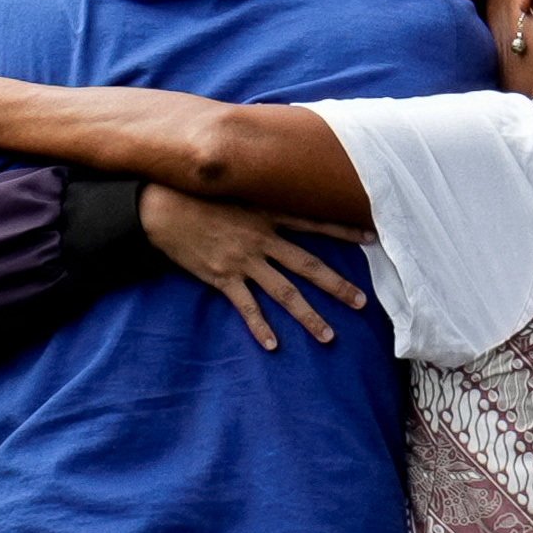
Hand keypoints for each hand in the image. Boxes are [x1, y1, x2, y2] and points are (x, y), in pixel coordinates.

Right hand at [139, 184, 370, 350]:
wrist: (162, 206)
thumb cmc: (199, 193)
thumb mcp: (236, 188)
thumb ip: (260, 194)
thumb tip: (281, 190)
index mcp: (268, 215)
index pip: (315, 223)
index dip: (343, 231)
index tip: (371, 238)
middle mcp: (262, 239)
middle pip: (308, 266)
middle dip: (336, 285)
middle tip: (361, 303)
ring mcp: (243, 261)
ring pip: (284, 292)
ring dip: (308, 316)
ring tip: (328, 336)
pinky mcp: (222, 277)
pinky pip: (246, 307)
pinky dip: (260, 327)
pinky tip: (273, 345)